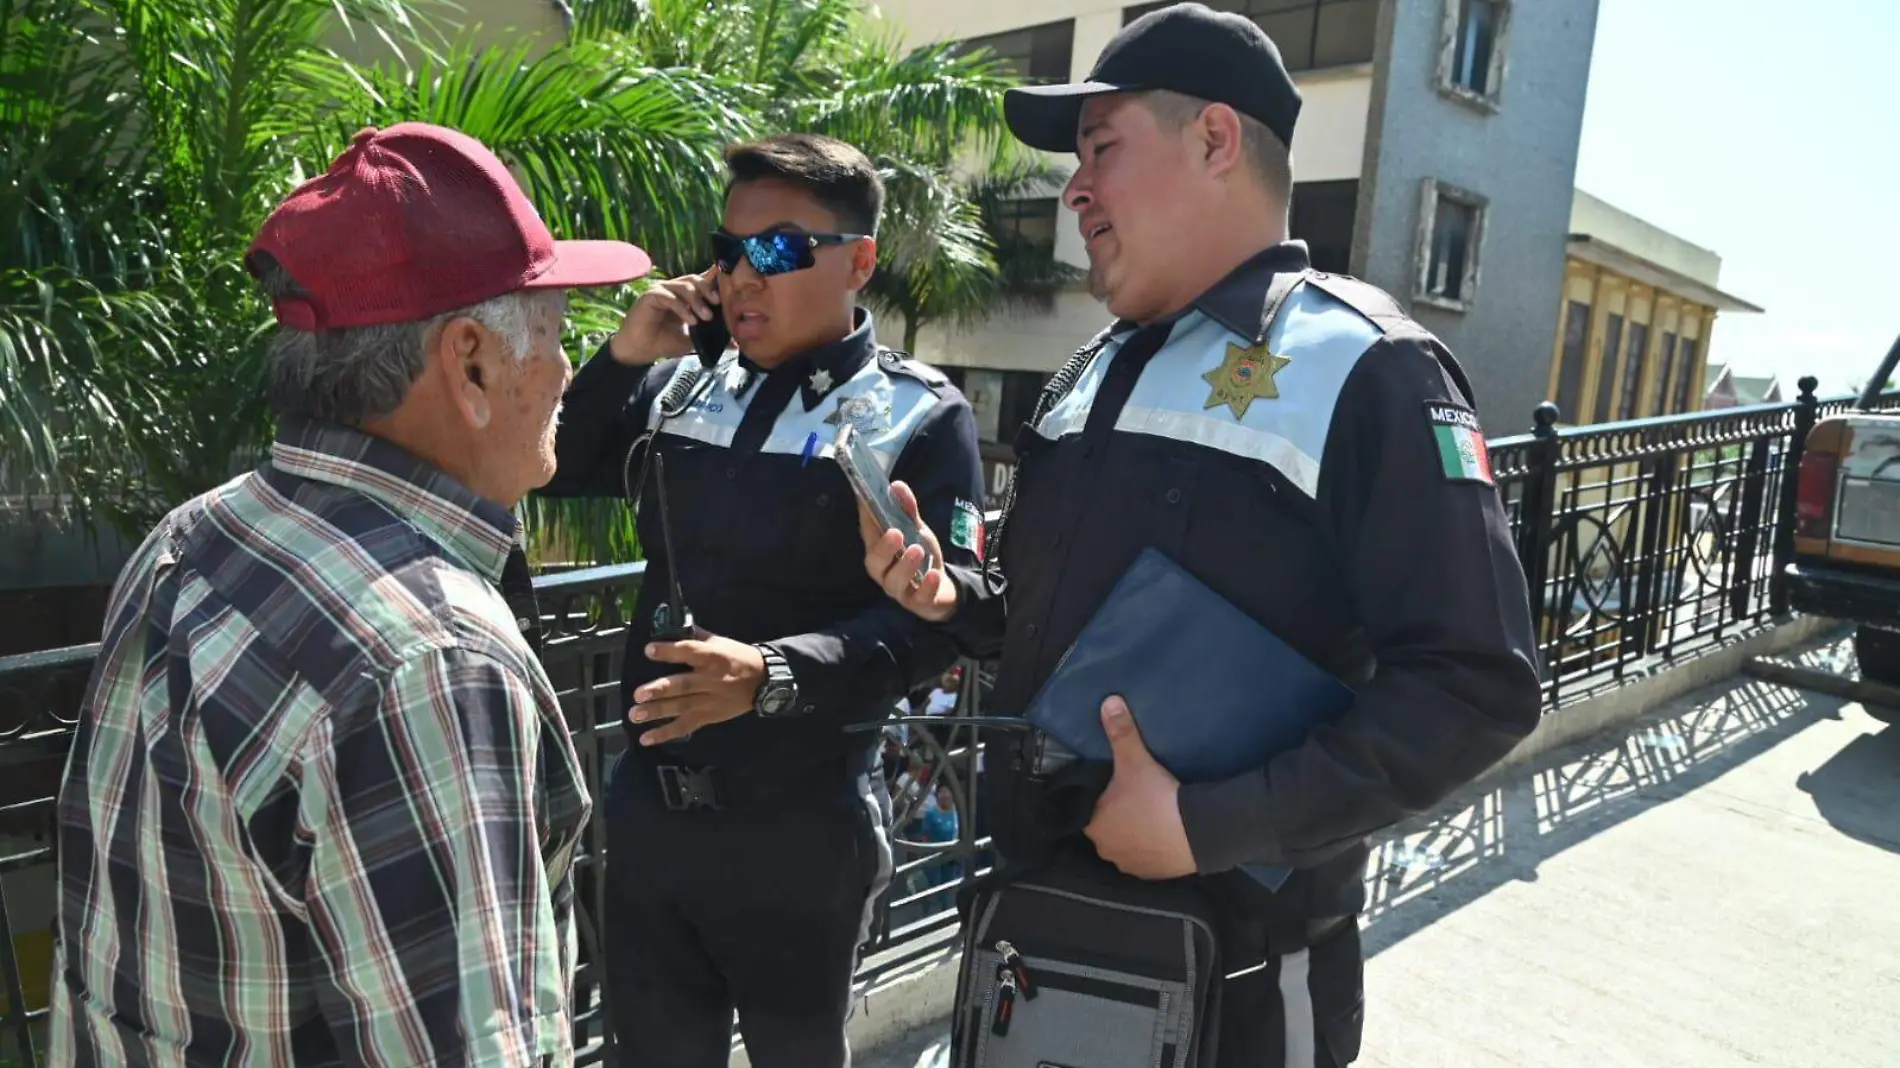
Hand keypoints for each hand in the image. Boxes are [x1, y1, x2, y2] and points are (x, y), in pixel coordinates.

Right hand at [608, 267, 720, 365]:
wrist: (640, 351)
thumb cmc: (664, 342)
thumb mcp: (693, 340)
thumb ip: (710, 337)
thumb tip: (734, 344)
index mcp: (684, 296)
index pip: (702, 281)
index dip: (715, 280)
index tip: (729, 285)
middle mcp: (673, 289)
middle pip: (695, 279)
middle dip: (708, 289)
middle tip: (718, 303)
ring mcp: (661, 290)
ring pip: (684, 285)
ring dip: (697, 300)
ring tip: (706, 317)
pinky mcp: (650, 296)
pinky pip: (669, 297)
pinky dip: (682, 308)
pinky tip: (690, 321)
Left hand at [628, 629, 764, 744]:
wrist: (763, 681)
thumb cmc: (738, 658)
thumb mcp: (721, 642)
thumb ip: (696, 636)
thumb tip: (672, 625)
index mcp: (712, 657)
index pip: (689, 651)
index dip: (669, 651)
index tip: (649, 650)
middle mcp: (710, 679)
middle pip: (683, 685)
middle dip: (660, 690)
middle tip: (638, 694)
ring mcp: (709, 700)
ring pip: (681, 707)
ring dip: (657, 711)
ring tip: (635, 715)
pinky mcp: (709, 716)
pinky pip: (685, 726)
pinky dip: (666, 733)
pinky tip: (646, 738)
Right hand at [858, 480, 958, 622]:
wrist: (941, 591)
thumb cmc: (920, 557)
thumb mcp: (917, 531)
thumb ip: (908, 510)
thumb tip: (896, 485)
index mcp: (879, 550)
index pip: (867, 532)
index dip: (865, 516)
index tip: (866, 497)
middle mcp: (884, 571)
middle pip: (874, 563)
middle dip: (883, 548)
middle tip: (895, 533)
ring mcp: (900, 589)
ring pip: (894, 582)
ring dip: (905, 566)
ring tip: (917, 550)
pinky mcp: (918, 602)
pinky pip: (919, 598)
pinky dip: (927, 586)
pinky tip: (933, 574)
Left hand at [1084, 696, 1196, 879]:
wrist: (1196, 832)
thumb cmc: (1156, 797)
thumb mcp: (1135, 760)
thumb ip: (1120, 732)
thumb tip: (1108, 702)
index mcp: (1093, 824)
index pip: (1088, 810)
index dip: (1100, 799)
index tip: (1116, 790)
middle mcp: (1106, 849)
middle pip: (1107, 829)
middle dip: (1118, 817)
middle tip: (1136, 799)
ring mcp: (1130, 865)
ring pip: (1126, 846)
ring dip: (1135, 835)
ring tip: (1152, 817)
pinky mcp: (1153, 875)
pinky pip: (1148, 859)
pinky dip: (1154, 849)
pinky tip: (1165, 835)